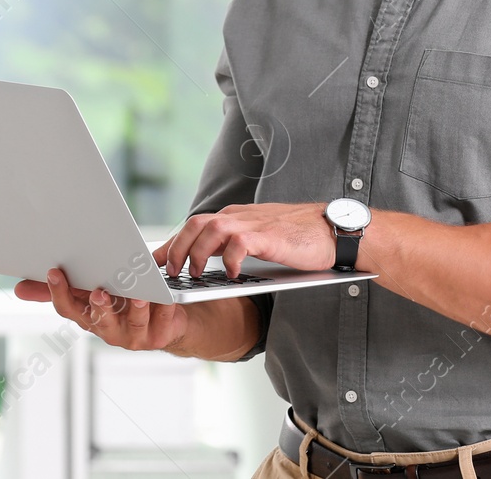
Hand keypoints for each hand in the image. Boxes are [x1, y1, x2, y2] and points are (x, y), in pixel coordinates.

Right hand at [14, 268, 190, 351]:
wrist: (164, 323)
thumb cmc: (121, 303)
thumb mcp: (89, 293)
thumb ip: (59, 291)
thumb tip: (18, 289)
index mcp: (88, 318)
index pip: (68, 309)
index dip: (59, 292)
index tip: (54, 271)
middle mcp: (108, 330)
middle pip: (100, 321)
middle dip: (99, 307)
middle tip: (98, 292)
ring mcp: (134, 335)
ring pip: (134, 322)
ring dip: (136, 309)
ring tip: (139, 294)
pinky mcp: (160, 334)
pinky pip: (164, 322)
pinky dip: (165, 309)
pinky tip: (166, 297)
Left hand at [154, 203, 335, 278]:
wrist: (333, 230)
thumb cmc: (297, 238)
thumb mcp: (257, 238)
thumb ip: (233, 244)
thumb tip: (207, 261)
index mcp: (235, 217)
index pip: (195, 225)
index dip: (172, 243)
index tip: (156, 261)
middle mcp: (239, 216)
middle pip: (195, 224)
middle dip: (177, 248)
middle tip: (169, 271)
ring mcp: (253, 224)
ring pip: (211, 230)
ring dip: (197, 253)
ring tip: (194, 274)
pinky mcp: (269, 236)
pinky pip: (240, 243)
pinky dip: (230, 258)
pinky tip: (231, 274)